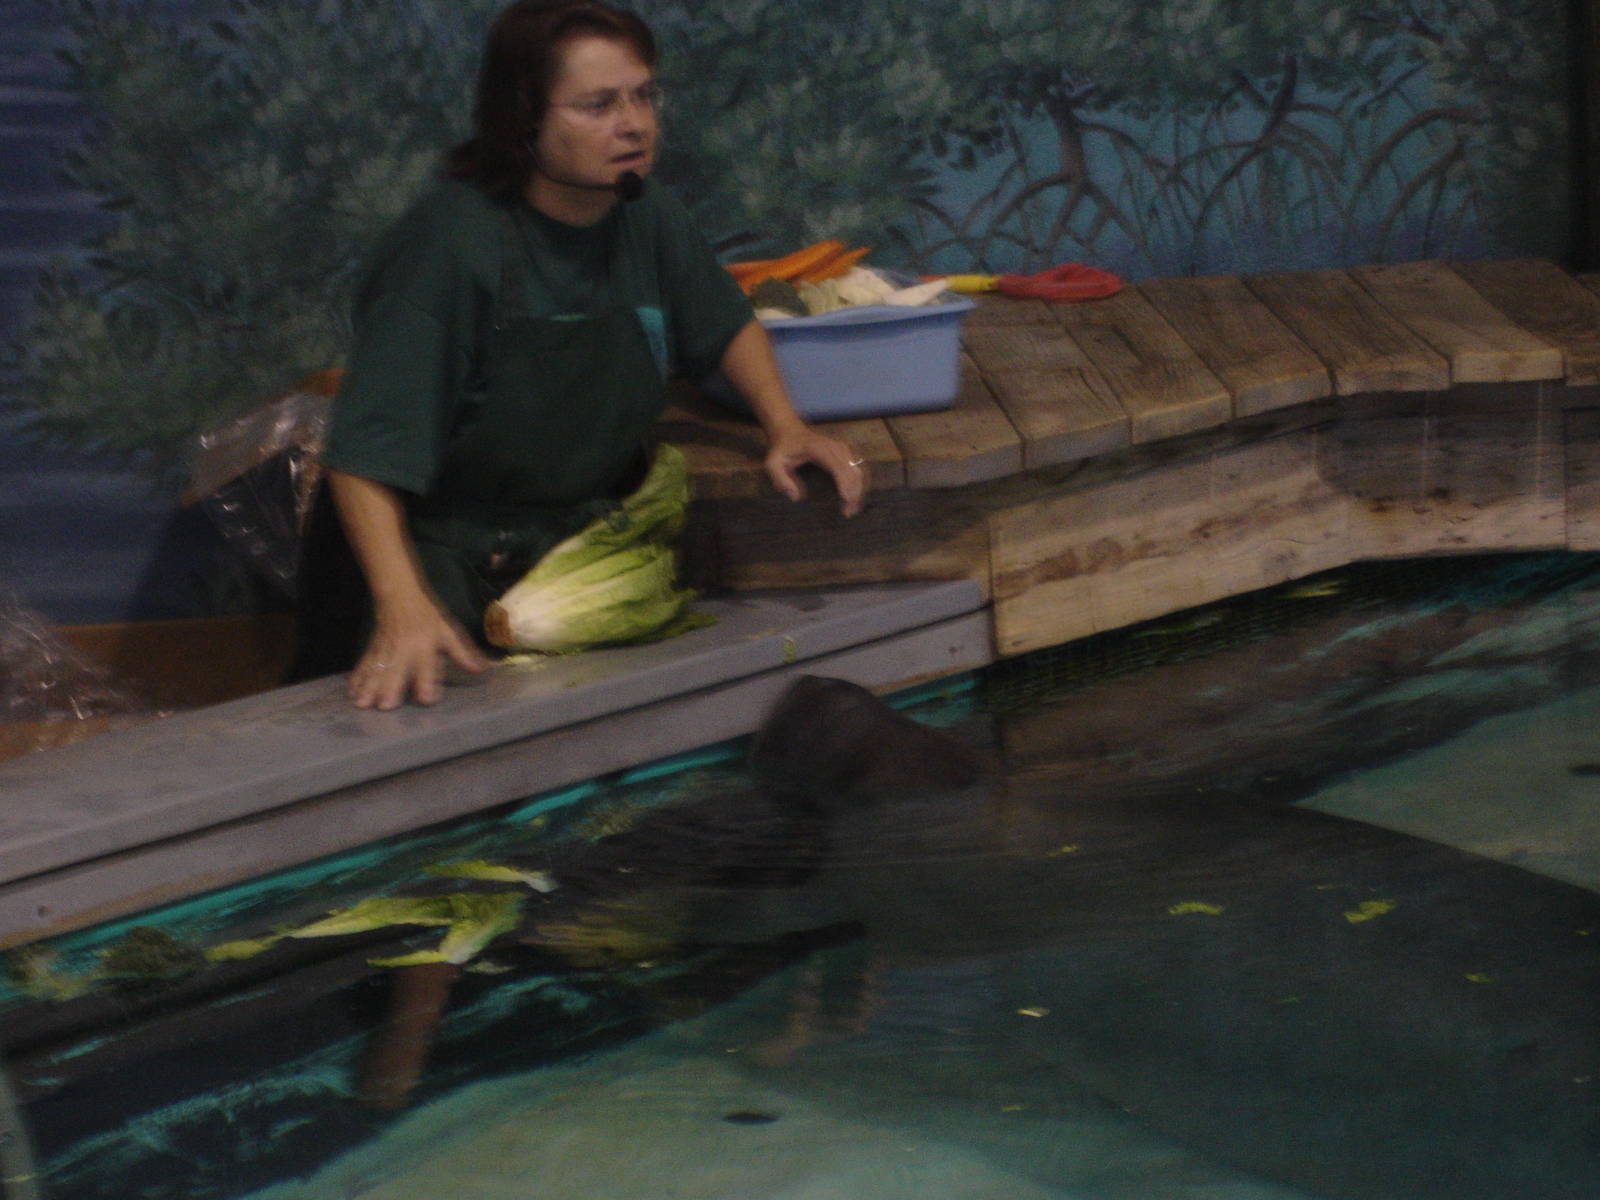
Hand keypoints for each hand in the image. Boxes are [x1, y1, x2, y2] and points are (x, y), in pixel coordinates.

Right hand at [349, 595, 490, 709]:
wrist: (399, 597)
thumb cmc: (427, 618)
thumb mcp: (448, 633)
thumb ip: (463, 654)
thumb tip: (484, 669)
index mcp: (424, 646)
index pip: (427, 666)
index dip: (428, 682)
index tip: (426, 698)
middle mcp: (404, 650)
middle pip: (396, 671)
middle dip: (390, 688)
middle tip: (384, 707)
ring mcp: (385, 651)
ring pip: (376, 670)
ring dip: (369, 687)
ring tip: (362, 704)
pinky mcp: (373, 650)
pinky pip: (364, 665)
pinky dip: (357, 679)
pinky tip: (351, 692)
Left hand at [764, 425, 869, 516]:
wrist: (789, 430)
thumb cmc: (782, 449)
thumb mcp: (773, 464)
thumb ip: (780, 480)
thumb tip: (795, 497)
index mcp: (818, 448)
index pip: (837, 465)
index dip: (844, 482)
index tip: (846, 499)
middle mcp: (834, 446)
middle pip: (852, 469)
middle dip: (854, 491)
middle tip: (848, 512)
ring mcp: (842, 447)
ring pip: (859, 468)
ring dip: (860, 488)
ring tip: (853, 508)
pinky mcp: (847, 451)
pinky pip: (860, 466)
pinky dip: (861, 481)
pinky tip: (857, 496)